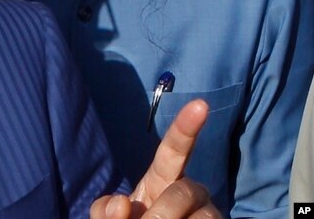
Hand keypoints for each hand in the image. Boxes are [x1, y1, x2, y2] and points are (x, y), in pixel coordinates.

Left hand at [91, 99, 221, 218]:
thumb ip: (104, 210)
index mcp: (161, 178)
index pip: (173, 149)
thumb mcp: (108, 217)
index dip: (185, 128)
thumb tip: (122, 204)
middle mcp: (191, 191)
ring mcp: (208, 211)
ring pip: (204, 216)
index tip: (200, 104)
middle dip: (164, 212)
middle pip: (187, 190)